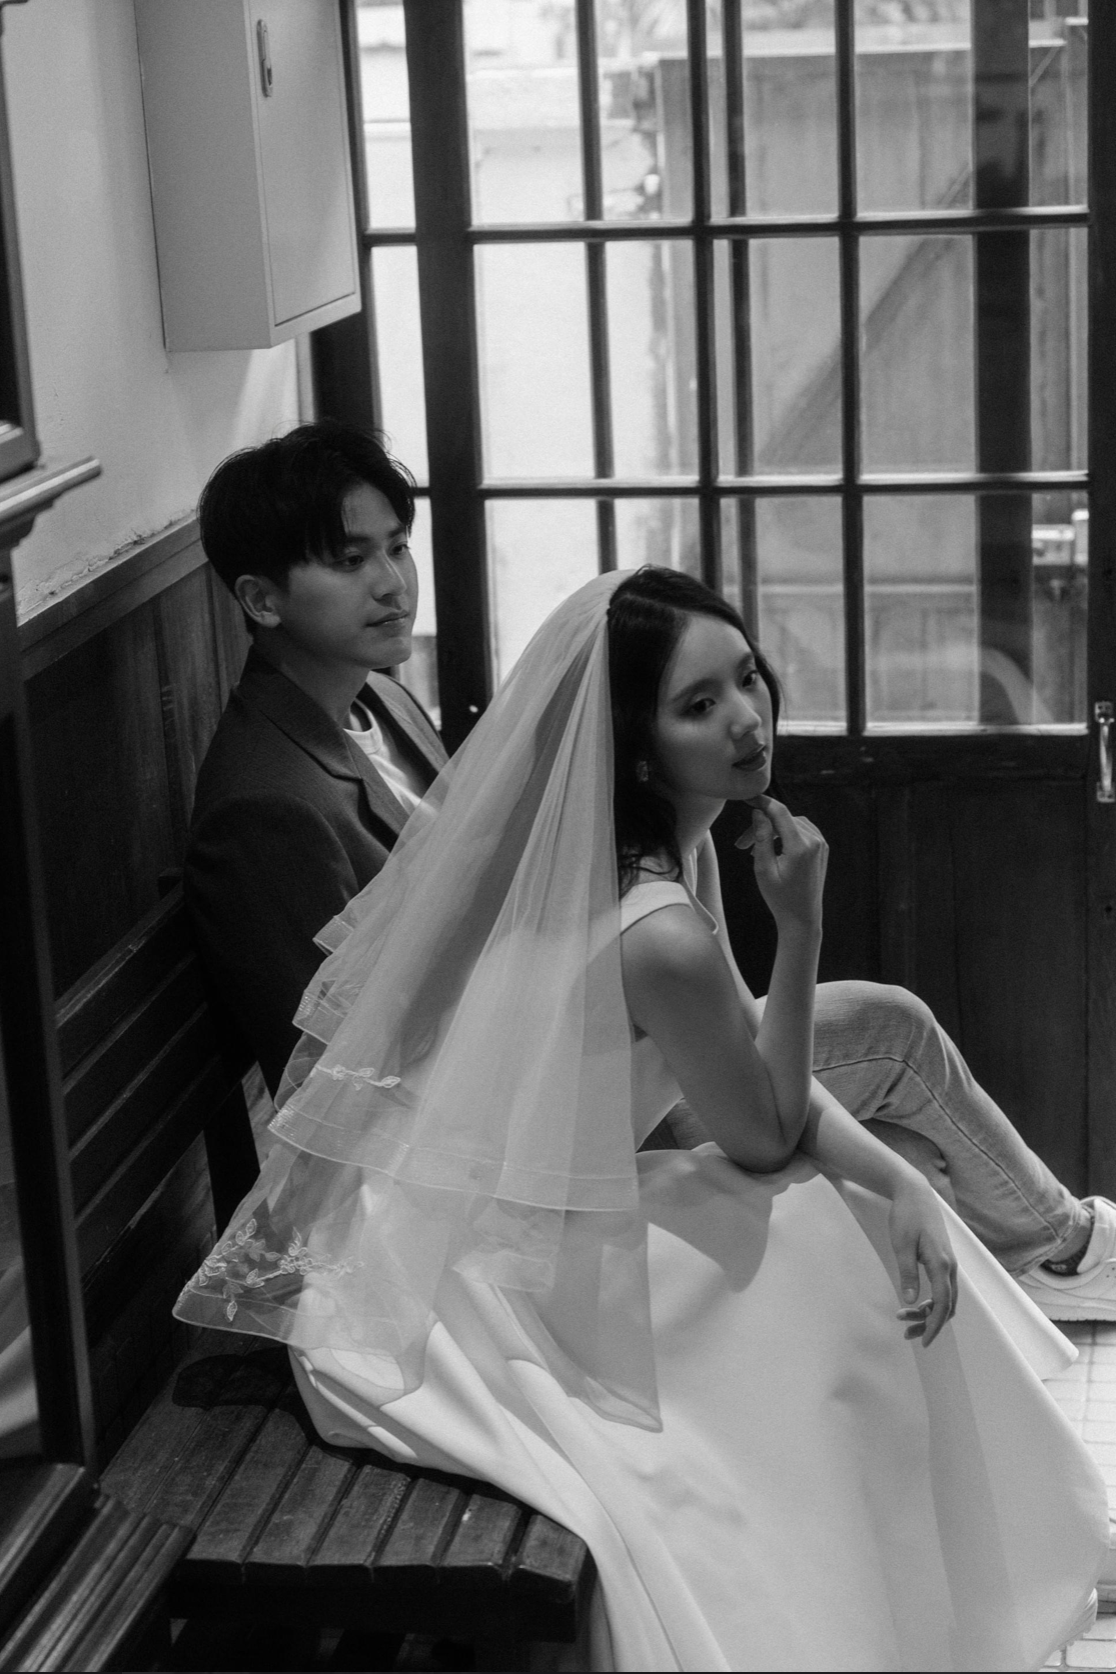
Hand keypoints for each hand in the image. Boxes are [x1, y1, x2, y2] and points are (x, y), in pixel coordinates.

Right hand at [744, 795, 827, 932]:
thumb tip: (759, 813)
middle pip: (783, 820)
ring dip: (772, 831)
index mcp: (801, 846)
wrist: (802, 918)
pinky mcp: (822, 848)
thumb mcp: (763, 869)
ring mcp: (821, 844)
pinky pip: (800, 831)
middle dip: (761, 826)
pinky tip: (773, 849)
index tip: (747, 797)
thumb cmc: (780, 898)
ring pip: (791, 824)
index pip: (780, 812)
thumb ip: (761, 837)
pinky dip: (785, 834)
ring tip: (756, 850)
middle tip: (741, 845)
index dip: (762, 802)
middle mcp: (815, 841)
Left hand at [888, 1180, 957, 1346]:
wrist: (914, 1193)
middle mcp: (950, 1266)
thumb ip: (907, 1273)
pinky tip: (914, 1303)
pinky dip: (931, 1300)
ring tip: (905, 1319)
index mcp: (941, 1264)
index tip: (923, 1341)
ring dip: (929, 1313)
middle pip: (947, 1305)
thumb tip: (909, 1300)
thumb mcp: (901, 1245)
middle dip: (929, 1323)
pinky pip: (942, 1288)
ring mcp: (948, 1263)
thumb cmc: (906, 1216)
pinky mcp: (942, 1259)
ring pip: (946, 1298)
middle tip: (907, 1334)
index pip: (942, 1304)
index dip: (933, 1325)